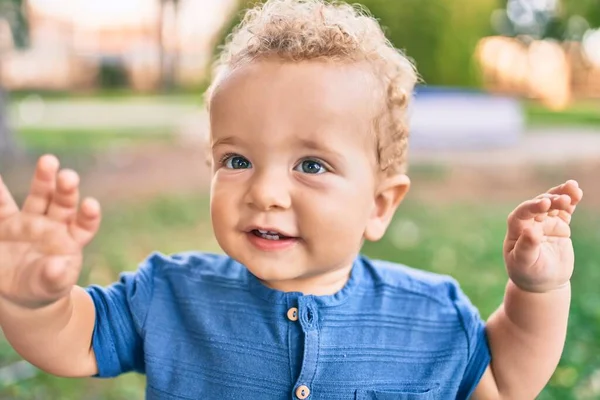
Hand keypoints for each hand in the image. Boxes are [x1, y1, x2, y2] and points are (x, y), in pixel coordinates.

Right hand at [0, 155, 100, 308]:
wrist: (17, 290)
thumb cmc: (42, 287)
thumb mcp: (50, 286)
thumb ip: (54, 277)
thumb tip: (57, 267)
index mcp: (71, 240)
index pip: (84, 225)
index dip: (89, 215)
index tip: (91, 205)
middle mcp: (54, 225)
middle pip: (64, 203)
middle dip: (67, 189)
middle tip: (69, 177)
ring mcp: (31, 220)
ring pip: (40, 196)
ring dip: (44, 179)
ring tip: (49, 161)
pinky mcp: (6, 222)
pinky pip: (2, 205)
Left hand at [503, 180, 582, 292]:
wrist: (543, 281)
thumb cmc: (528, 273)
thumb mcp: (524, 262)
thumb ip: (526, 247)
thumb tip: (531, 231)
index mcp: (516, 229)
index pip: (522, 213)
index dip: (532, 207)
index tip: (545, 203)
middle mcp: (529, 222)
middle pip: (539, 205)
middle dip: (551, 200)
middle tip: (564, 200)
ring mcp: (545, 222)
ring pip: (553, 204)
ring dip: (562, 195)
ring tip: (574, 190)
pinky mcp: (559, 225)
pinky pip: (565, 210)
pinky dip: (570, 201)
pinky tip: (576, 191)